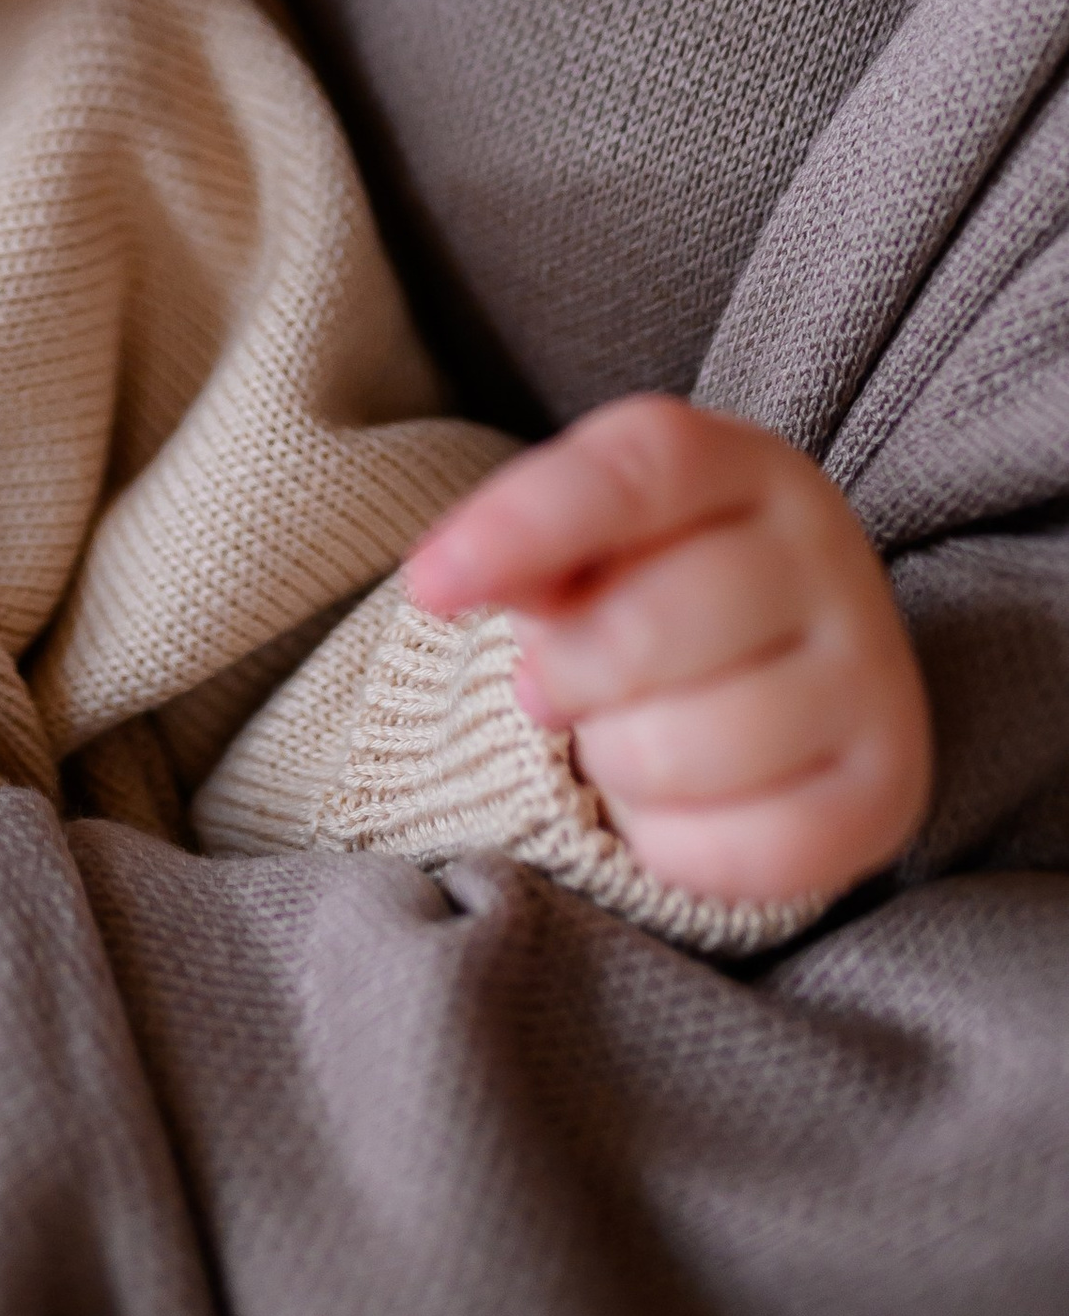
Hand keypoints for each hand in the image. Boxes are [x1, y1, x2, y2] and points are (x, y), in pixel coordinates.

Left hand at [405, 394, 932, 906]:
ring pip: (694, 749)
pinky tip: (670, 806)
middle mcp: (829, 558)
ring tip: (622, 737)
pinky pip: (750, 850)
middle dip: (568, 675)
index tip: (426, 587)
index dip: (521, 525)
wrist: (782, 666)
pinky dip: (673, 845)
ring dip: (616, 763)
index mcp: (750, 466)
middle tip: (550, 690)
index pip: (640, 469)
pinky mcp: (889, 788)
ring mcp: (872, 674)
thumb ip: (523, 544)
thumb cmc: (653, 585)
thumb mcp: (590, 542)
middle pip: (655, 627)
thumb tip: (446, 576)